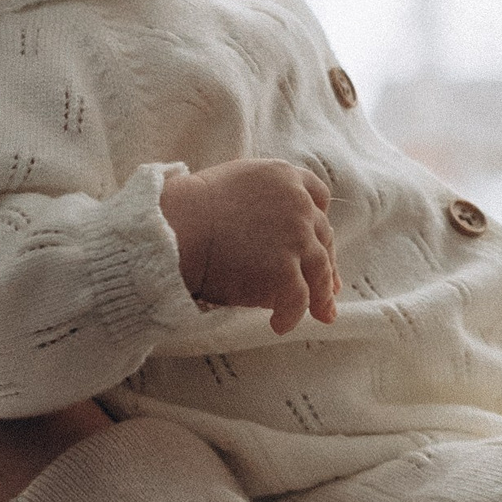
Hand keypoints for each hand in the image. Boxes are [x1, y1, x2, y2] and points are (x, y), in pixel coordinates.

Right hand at [160, 159, 341, 333]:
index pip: (317, 196)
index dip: (318, 222)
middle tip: (328, 287)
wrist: (173, 229)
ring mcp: (295, 237)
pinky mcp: (284, 270)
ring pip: (319, 270)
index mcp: (284, 176)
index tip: (319, 240)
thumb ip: (260, 198)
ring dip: (321, 296)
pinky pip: (298, 299)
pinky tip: (280, 324)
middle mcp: (297, 204)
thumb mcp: (234, 182)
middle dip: (327, 263)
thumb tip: (264, 226)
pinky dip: (291, 314)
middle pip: (322, 236)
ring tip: (320, 314)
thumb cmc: (187, 208)